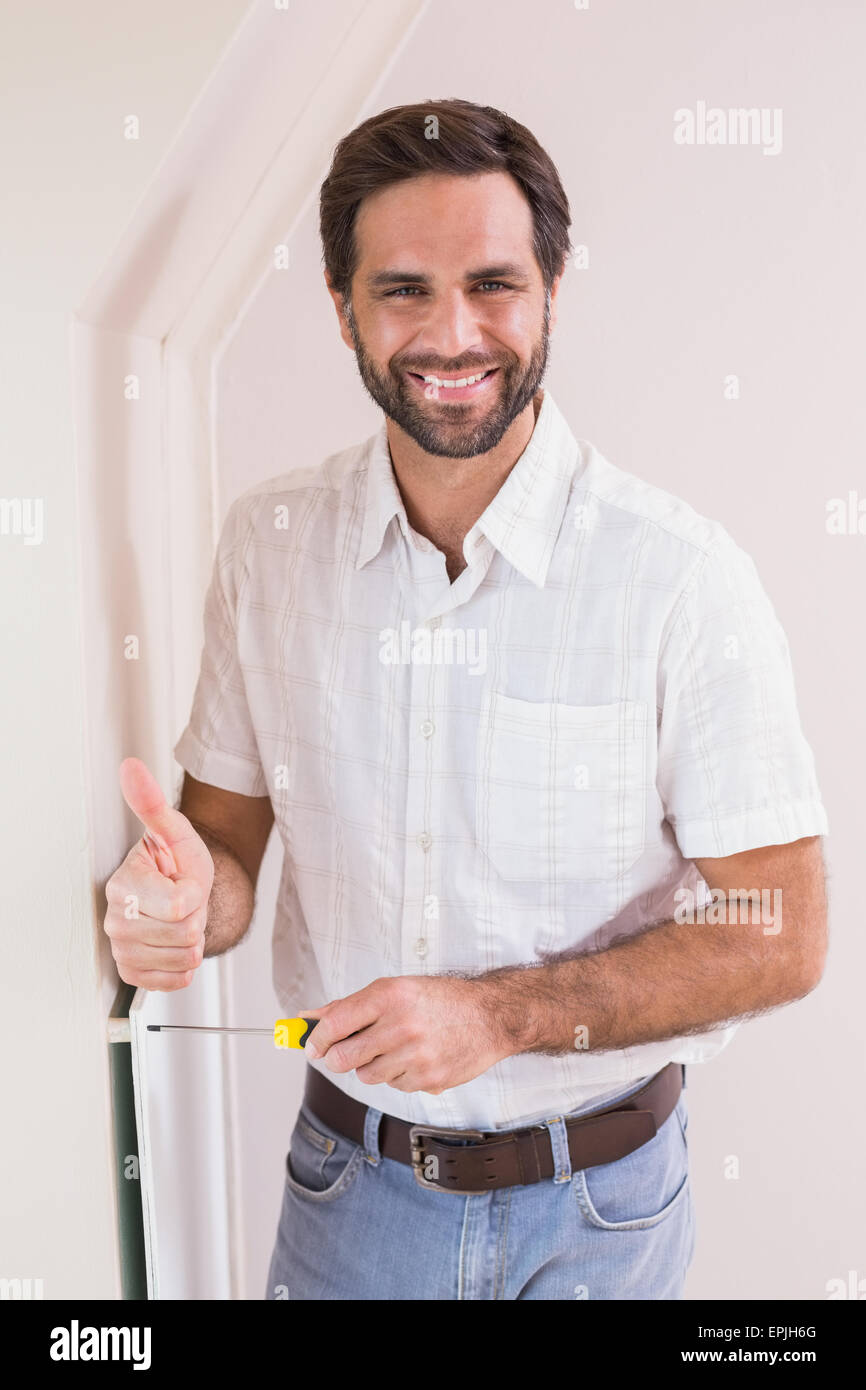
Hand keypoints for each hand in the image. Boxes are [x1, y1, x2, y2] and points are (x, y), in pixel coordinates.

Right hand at [103, 757, 213, 990]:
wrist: (180, 891)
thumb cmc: (177, 863)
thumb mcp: (176, 831)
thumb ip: (153, 803)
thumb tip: (131, 768)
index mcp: (122, 886)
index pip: (179, 906)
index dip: (194, 893)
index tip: (182, 880)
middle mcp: (115, 920)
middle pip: (185, 932)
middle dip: (195, 916)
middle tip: (183, 901)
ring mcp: (122, 949)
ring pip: (186, 957)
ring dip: (192, 939)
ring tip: (180, 919)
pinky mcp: (134, 973)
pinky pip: (178, 979)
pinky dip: (185, 964)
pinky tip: (175, 942)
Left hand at [303, 975, 510, 1093]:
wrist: (489, 1017)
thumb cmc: (440, 1000)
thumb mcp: (395, 989)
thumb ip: (351, 1006)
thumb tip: (310, 1018)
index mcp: (389, 995)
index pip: (335, 1022)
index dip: (316, 1038)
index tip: (312, 1045)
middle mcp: (401, 1025)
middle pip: (343, 1058)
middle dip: (338, 1058)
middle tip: (347, 1052)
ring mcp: (416, 1055)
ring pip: (367, 1075)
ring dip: (372, 1066)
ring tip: (394, 1049)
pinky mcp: (428, 1079)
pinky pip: (394, 1086)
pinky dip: (398, 1076)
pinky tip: (416, 1058)